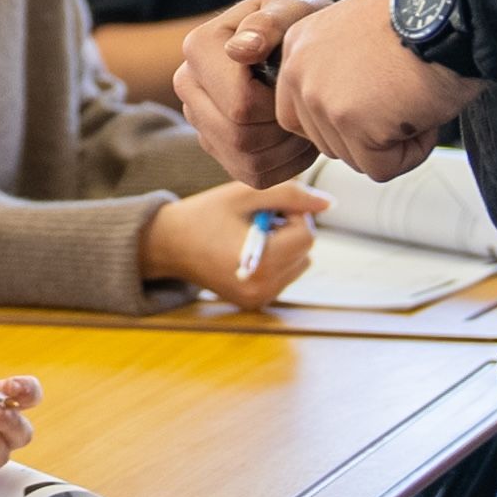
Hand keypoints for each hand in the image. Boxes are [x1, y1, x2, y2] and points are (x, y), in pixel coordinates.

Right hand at [141, 178, 330, 306]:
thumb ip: (289, 193)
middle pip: (306, 250)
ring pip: (299, 264)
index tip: (267, 206)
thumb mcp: (243, 194)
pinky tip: (248, 250)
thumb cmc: (204, 214)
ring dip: (285, 245)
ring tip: (251, 235)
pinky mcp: (255, 302)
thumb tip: (329, 203)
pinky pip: (284, 276)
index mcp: (262, 263)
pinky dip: (275, 260)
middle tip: (256, 218)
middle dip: (289, 229)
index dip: (293, 214)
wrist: (167, 244)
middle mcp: (264, 288)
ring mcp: (259, 298)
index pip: (306, 235)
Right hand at [173, 0, 327, 186]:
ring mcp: (198, 118)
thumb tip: (239, 51)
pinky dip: (285, 164)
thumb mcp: (290, 10)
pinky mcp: (215, 145)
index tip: (297, 84)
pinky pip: (252, 174)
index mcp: (198, 48)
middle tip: (306, 107)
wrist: (290, 39)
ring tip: (304, 120)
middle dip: (283, 129)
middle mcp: (187, 84)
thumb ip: (268, 24)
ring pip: (246, 160)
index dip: (280, 104)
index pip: (240, 104)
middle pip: (240, 137)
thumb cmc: (293, 21)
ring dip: (288, 148)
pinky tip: (297, 137)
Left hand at [269, 0, 481, 180]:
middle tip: (403, 99)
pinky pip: (380, 168)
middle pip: (325, 142)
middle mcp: (300, 73)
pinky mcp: (353, 124)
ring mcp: (322, 99)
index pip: (297, 115)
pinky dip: (411, 153)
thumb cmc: (419, 19)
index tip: (374, 105)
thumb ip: (334, 74)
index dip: (341, 121)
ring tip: (414, 100)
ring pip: (353, 158)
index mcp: (298, 47)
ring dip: (392, 142)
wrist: (449, 11)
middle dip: (368, 135)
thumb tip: (344, 118)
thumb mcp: (355, 38)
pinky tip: (423, 115)